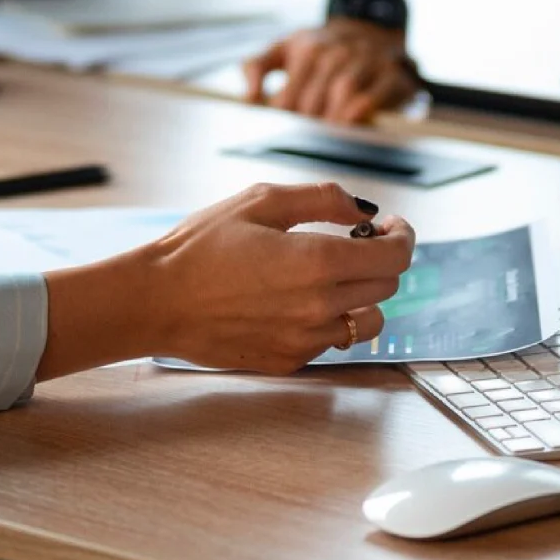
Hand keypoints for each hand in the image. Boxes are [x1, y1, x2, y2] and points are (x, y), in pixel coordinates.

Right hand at [37, 181, 414, 377]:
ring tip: (329, 277)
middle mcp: (320, 307)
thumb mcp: (259, 201)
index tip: (389, 227)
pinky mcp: (289, 360)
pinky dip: (329, 320)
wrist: (157, 301)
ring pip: (368, 321)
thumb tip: (364, 210)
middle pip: (386, 287)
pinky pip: (332, 342)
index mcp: (317, 262)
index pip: (395, 257)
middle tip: (353, 243)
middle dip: (379, 259)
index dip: (402, 237)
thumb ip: (322, 199)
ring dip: (361, 296)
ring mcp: (306, 340)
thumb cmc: (200, 248)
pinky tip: (297, 301)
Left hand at [243, 18, 417, 123]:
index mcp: (307, 49)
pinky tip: (350, 121)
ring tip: (327, 129)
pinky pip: (372, 97)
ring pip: (342, 95)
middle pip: (313, 102)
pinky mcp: (390, 74)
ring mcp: (365, 62)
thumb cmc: (320, 45)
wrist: (370, 27)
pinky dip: (359, 112)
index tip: (286, 119)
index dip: (285, 116)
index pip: (287, 99)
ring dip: (331, 119)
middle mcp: (336, 53)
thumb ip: (256, 67)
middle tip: (308, 130)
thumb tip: (249, 98)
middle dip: (308, 122)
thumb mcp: (284, 48)